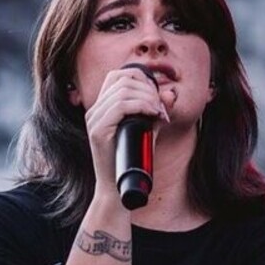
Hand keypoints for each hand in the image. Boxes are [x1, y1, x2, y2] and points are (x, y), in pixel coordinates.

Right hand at [83, 67, 170, 190]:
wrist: (117, 189)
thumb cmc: (132, 161)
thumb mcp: (147, 130)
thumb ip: (156, 111)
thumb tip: (170, 93)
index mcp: (101, 107)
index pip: (118, 75)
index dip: (141, 78)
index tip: (156, 96)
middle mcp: (94, 110)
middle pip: (122, 79)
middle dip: (147, 88)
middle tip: (161, 107)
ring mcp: (94, 120)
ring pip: (122, 90)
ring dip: (147, 97)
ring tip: (158, 112)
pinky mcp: (98, 131)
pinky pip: (120, 106)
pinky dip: (141, 106)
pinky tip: (152, 114)